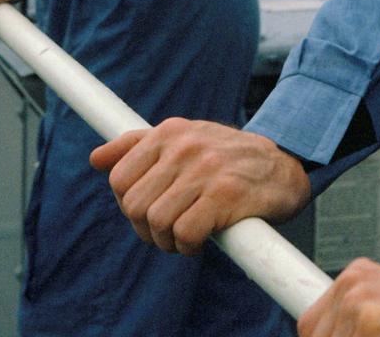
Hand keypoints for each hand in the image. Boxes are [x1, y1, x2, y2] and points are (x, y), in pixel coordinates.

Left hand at [89, 119, 311, 254]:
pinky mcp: (226, 195)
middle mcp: (184, 146)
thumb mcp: (182, 139)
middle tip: (168, 231)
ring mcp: (205, 169)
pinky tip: (202, 240)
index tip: (149, 212)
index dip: (128, 205)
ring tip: (185, 236)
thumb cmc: (227, 157)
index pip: (118, 178)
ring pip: (156, 221)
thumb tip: (95, 159)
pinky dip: (188, 247)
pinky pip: (184, 234)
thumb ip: (137, 146)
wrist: (283, 164)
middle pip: (133, 205)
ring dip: (167, 242)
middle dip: (146, 229)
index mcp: (169, 132)